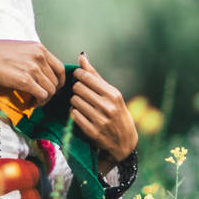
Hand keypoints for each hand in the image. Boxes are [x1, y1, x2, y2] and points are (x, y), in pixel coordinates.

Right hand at [0, 37, 65, 107]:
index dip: (59, 81)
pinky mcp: (26, 80)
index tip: (53, 87)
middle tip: (40, 97)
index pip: (60, 67)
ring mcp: (34, 68)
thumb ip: (32, 57)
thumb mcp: (20, 48)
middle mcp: (39, 57)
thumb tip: (39, 71)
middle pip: (56, 81)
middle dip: (50, 92)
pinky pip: (42, 95)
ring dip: (44, 99)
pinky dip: (38, 102)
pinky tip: (30, 103)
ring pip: (50, 90)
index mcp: (39, 48)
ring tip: (34, 101)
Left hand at [71, 52, 137, 166]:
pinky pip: (74, 115)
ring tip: (80, 103)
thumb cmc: (117, 112)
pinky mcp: (92, 132)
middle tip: (79, 92)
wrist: (124, 141)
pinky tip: (80, 113)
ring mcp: (100, 120)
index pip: (87, 77)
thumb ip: (95, 76)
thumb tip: (82, 57)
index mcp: (113, 94)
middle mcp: (107, 106)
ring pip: (74, 101)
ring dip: (74, 101)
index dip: (78, 75)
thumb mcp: (111, 93)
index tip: (77, 76)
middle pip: (78, 88)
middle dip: (76, 88)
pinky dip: (74, 112)